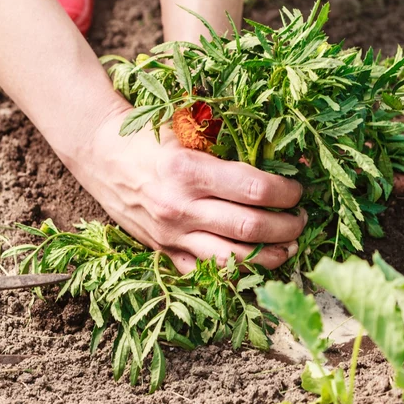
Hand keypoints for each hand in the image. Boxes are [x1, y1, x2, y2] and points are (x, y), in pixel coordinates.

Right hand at [68, 103, 306, 273]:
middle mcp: (181, 207)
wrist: (101, 153)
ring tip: (287, 246)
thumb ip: (234, 144)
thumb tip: (288, 156)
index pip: (255, 190)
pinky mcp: (163, 251)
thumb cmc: (151, 136)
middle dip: (288, 228)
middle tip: (302, 220)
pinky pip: (204, 274)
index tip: (298, 191)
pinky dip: (235, 274)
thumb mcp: (190, 129)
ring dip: (271, 257)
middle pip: (251, 229)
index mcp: (190, 171)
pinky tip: (254, 263)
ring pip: (233, 260)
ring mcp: (172, 235)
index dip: (287, 194)